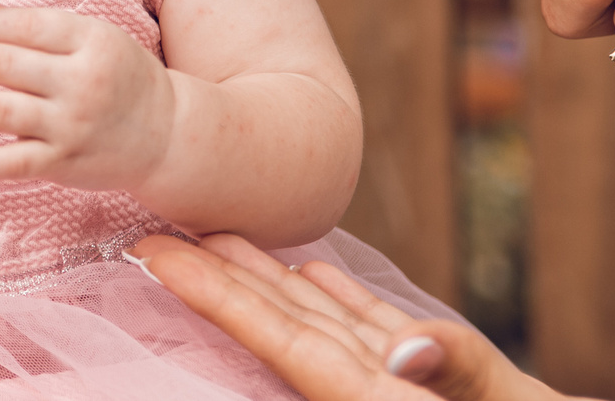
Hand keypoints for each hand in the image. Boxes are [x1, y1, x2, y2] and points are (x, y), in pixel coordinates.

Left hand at [0, 5, 177, 191]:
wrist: (165, 135)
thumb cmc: (118, 76)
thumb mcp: (94, 39)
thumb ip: (41, 30)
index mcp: (92, 41)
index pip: (29, 28)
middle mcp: (83, 83)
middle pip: (8, 66)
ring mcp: (72, 127)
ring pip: (1, 112)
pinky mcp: (63, 165)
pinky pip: (12, 164)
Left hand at [128, 234, 570, 400]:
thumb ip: (459, 375)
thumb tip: (402, 350)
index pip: (283, 342)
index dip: (216, 297)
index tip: (156, 257)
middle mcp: (378, 392)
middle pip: (287, 328)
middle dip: (224, 279)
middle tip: (160, 230)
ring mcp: (403, 388)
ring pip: (327, 324)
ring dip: (276, 280)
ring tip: (224, 237)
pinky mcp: (435, 382)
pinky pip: (378, 337)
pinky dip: (345, 301)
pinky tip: (314, 273)